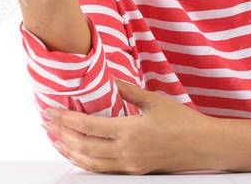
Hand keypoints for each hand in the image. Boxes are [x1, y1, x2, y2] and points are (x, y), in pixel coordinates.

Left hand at [43, 80, 219, 173]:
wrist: (204, 147)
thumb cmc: (185, 122)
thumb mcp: (157, 100)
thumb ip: (130, 92)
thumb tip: (111, 81)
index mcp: (130, 131)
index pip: (88, 126)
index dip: (66, 119)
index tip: (51, 112)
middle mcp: (126, 152)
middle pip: (83, 147)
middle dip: (61, 135)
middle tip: (46, 123)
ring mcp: (130, 164)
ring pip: (90, 162)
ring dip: (69, 150)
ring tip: (55, 139)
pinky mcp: (134, 171)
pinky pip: (102, 169)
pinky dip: (85, 161)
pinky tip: (78, 153)